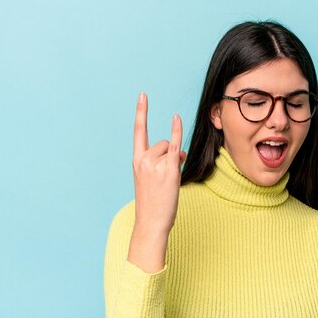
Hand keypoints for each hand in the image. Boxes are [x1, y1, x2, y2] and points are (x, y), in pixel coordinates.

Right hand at [132, 92, 186, 233]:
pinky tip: (176, 118)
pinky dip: (177, 131)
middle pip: (163, 143)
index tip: (143, 95)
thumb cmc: (153, 204)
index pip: (138, 132)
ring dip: (175, 161)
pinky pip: (176, 147)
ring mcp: (155, 163)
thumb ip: (165, 161)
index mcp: (136, 161)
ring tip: (168, 182)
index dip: (141, 112)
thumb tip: (181, 151)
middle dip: (169, 155)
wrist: (151, 222)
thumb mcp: (155, 180)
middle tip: (165, 178)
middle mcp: (143, 159)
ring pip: (172, 149)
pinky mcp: (168, 169)